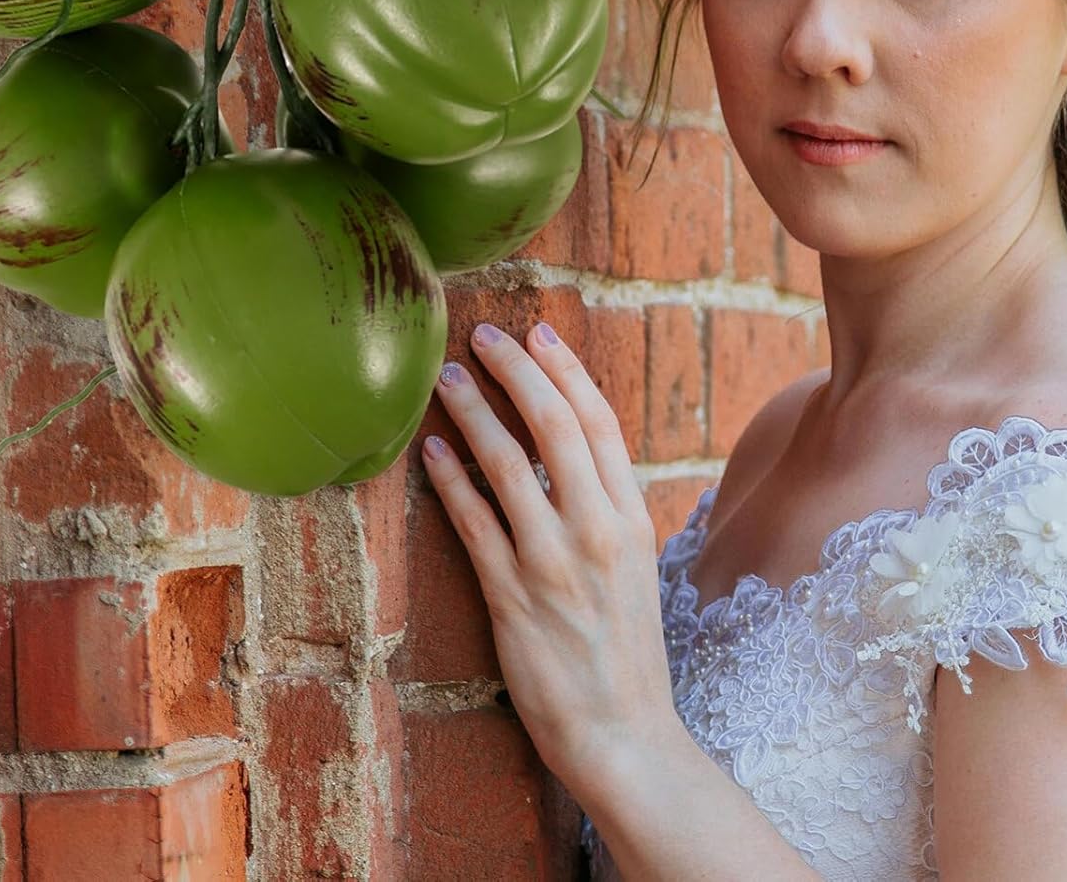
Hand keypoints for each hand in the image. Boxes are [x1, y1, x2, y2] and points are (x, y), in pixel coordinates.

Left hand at [419, 319, 678, 790]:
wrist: (624, 735)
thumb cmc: (626, 650)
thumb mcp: (635, 565)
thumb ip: (607, 508)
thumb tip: (574, 453)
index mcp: (631, 518)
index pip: (600, 422)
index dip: (567, 370)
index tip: (539, 331)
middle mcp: (596, 530)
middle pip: (555, 426)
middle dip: (516, 371)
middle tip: (483, 336)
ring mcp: (552, 563)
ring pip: (508, 465)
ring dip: (474, 413)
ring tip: (447, 378)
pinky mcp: (512, 598)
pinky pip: (474, 524)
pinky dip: (450, 480)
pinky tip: (431, 451)